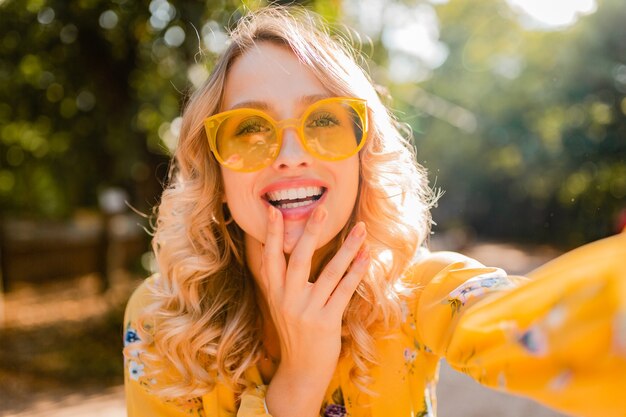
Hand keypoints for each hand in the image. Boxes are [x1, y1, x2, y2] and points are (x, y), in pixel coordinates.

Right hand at [261, 204, 369, 416]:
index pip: (269, 258)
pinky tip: (366, 256)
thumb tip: (289, 250)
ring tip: (360, 230)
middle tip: (321, 209)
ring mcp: (306, 311)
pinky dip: (356, 272)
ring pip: (328, 273)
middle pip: (297, 259)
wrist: (301, 371)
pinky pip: (344, 291)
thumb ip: (283, 282)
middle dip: (310, 232)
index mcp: (274, 294)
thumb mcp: (282, 306)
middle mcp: (287, 300)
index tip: (274, 210)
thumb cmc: (295, 334)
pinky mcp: (326, 322)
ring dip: (346, 249)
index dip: (272, 234)